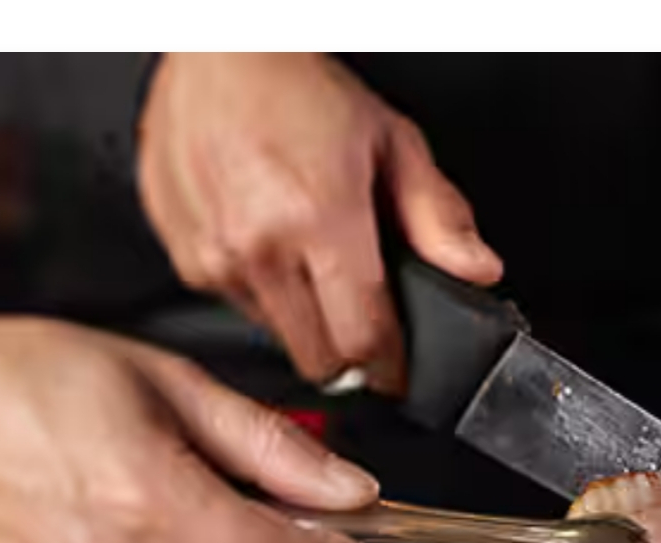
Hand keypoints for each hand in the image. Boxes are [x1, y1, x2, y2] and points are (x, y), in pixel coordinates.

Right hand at [138, 53, 502, 394]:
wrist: (216, 54)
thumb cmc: (296, 87)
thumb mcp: (391, 141)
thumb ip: (437, 216)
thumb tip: (476, 269)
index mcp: (320, 220)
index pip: (363, 340)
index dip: (389, 366)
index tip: (395, 370)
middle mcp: (259, 247)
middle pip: (317, 358)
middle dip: (347, 350)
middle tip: (359, 318)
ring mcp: (214, 257)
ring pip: (275, 335)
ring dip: (299, 316)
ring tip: (305, 255)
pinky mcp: (184, 258)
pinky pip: (233, 304)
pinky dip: (257, 288)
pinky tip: (264, 239)